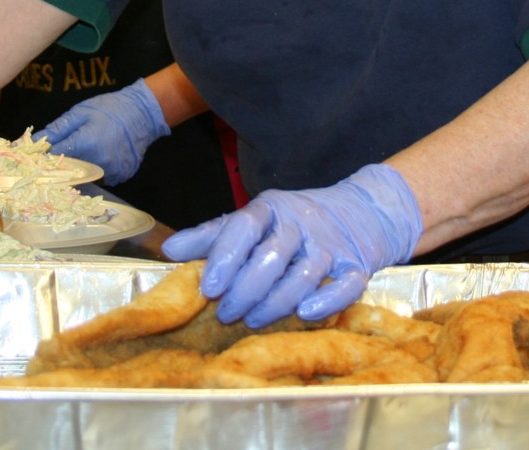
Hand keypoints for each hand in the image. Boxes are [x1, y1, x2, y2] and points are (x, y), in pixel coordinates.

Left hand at [37, 79, 169, 184]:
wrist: (143, 113)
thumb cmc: (109, 109)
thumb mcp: (80, 113)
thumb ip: (58, 129)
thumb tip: (34, 141)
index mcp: (86, 145)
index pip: (55, 160)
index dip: (45, 158)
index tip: (38, 156)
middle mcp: (99, 163)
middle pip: (69, 174)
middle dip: (61, 167)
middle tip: (60, 157)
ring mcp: (112, 172)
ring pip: (85, 180)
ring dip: (79, 171)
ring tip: (84, 154)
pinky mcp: (121, 177)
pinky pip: (102, 180)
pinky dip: (96, 172)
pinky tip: (99, 158)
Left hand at [162, 163, 421, 327]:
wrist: (361, 211)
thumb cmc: (293, 222)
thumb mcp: (252, 221)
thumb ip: (211, 237)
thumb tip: (167, 250)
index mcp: (270, 208)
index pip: (244, 225)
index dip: (225, 256)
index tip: (209, 288)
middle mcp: (300, 222)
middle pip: (271, 255)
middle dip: (245, 289)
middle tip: (226, 314)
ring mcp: (330, 244)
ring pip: (304, 274)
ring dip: (276, 303)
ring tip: (253, 321)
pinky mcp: (357, 265)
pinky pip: (346, 285)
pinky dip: (327, 301)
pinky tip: (306, 314)